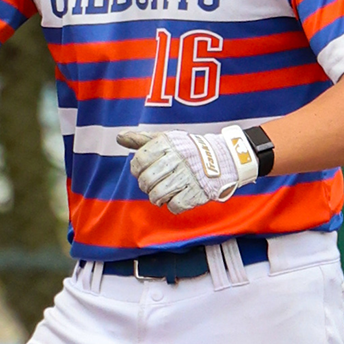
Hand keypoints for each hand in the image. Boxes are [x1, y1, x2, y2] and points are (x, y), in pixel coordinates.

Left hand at [116, 126, 258, 214]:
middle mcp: (177, 159)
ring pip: (157, 195)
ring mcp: (188, 177)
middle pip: (146, 180)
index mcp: (167, 144)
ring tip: (162, 193)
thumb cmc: (189, 150)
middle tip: (152, 185)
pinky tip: (177, 197)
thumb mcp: (167, 139)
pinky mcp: (197, 193)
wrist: (224, 158)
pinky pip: (175, 206)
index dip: (136, 170)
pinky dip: (173, 205)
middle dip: (145, 186)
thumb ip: (142, 140)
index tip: (143, 171)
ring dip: (156, 198)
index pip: (139, 160)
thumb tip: (119, 137)